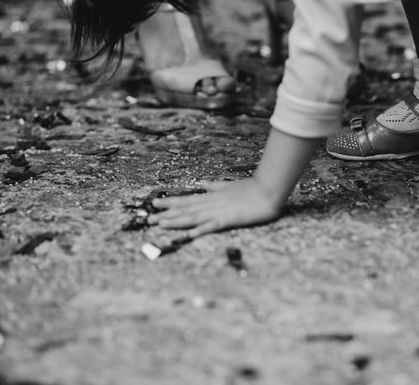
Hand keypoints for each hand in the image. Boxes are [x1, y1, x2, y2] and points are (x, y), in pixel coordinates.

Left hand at [148, 178, 281, 236]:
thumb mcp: (228, 185)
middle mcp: (212, 203)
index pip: (187, 200)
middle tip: (150, 219)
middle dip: (167, 214)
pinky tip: (190, 234)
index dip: (170, 202)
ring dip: (177, 221)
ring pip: (195, 217)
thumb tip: (200, 184)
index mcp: (212, 196)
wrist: (268, 189)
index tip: (155, 204)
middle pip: (186, 209)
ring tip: (161, 225)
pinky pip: (214, 225)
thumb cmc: (251, 188)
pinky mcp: (231, 218)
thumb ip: (213, 186)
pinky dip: (201, 229)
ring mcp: (221, 211)